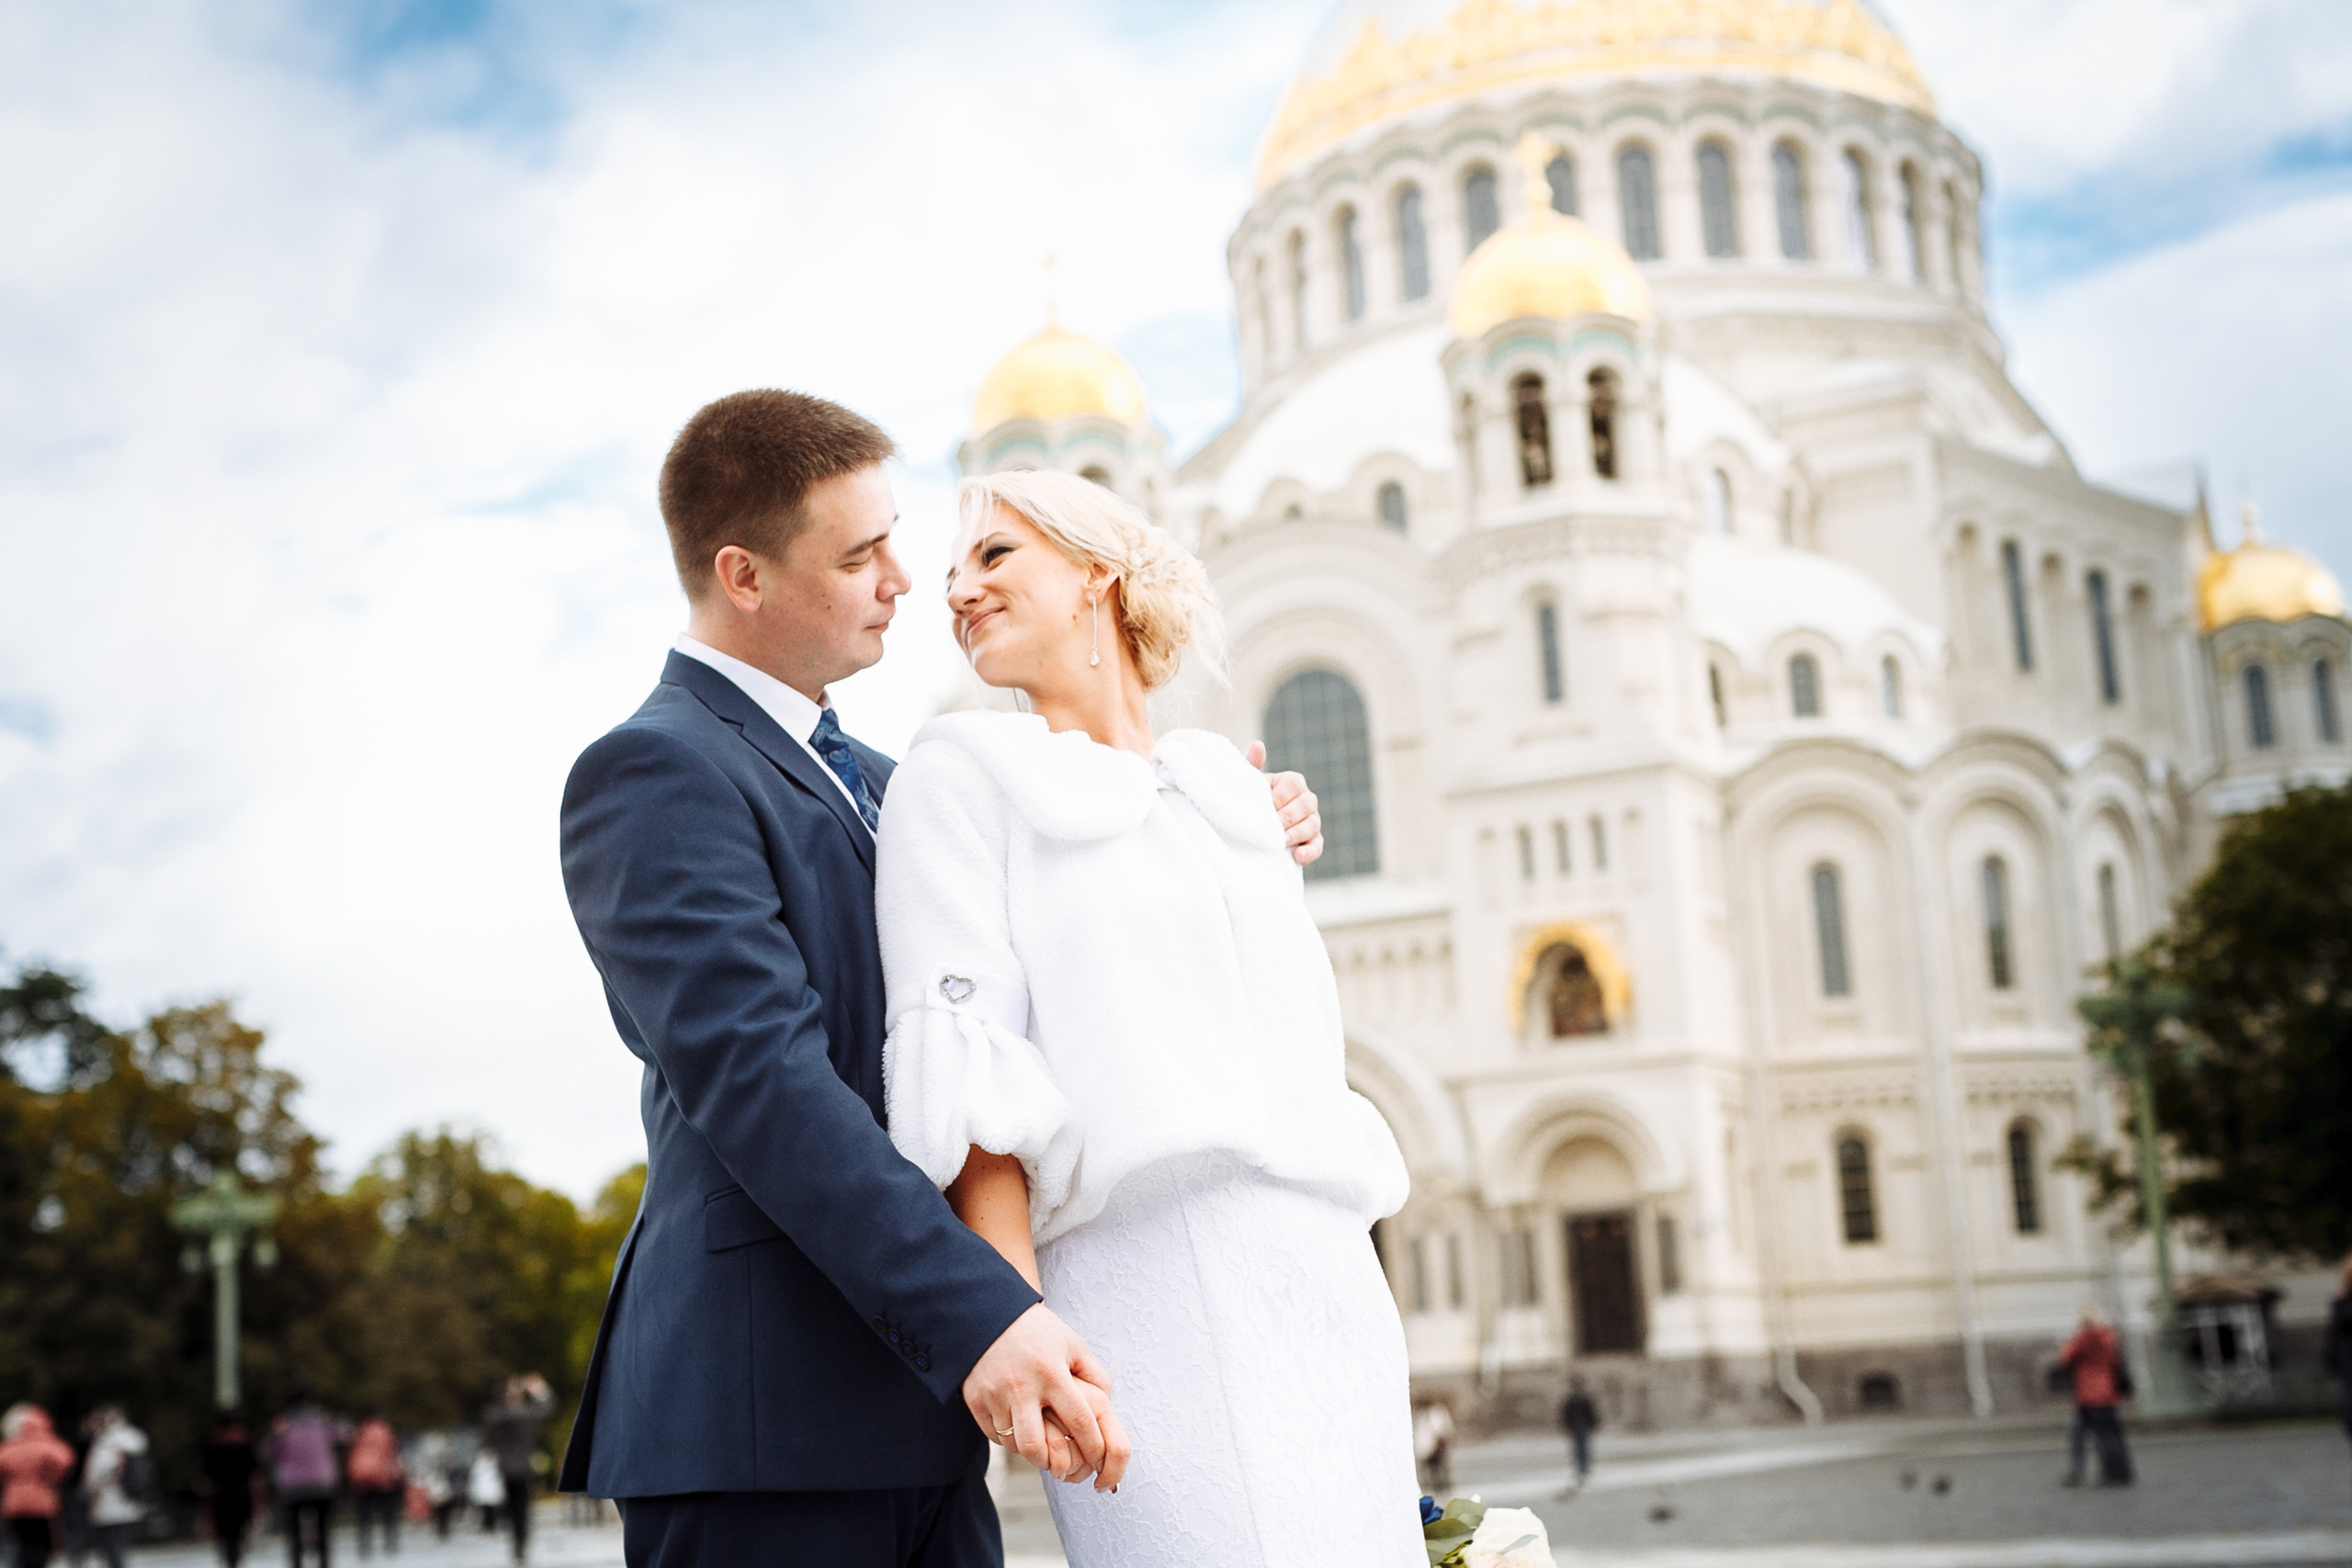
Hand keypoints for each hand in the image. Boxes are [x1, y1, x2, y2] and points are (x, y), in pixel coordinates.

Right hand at [963, 1303, 1130, 1490]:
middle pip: (1036, 1446)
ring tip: (1043, 1447)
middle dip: (1053, 1465)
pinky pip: (994, 1436)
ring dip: (1030, 1453)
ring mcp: (994, 1394)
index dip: (1094, 1446)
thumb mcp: (1073, 1345)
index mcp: (1052, 1372)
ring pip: (1013, 1445)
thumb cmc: (1040, 1333)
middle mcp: (1022, 1386)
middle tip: (1063, 1469)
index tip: (1101, 1460)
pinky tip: (1020, 1429)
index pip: (1079, 1420)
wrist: (990, 1314)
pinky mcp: (975, 1400)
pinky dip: (1009, 1439)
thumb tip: (1109, 1407)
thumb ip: (1095, 1376)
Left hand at [1245, 741, 1323, 865]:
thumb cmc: (1250, 801)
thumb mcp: (1248, 784)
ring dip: (1296, 834)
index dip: (1282, 796)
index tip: (1268, 806)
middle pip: (1307, 804)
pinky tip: (1297, 856)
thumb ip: (1251, 765)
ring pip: (1313, 825)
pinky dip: (1309, 852)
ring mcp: (1312, 821)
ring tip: (1280, 842)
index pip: (1295, 784)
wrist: (1250, 828)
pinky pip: (1317, 846)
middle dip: (1289, 816)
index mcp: (1292, 782)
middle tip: (1273, 826)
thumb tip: (1258, 745)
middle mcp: (1306, 800)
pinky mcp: (1312, 842)